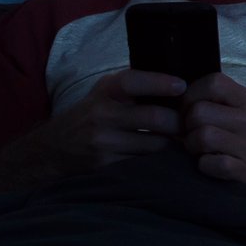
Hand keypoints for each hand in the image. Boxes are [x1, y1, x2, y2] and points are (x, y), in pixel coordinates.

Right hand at [34, 69, 187, 169]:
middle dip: (178, 121)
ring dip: (172, 142)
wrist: (53, 149)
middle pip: (153, 117)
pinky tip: (167, 155)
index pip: (134, 81)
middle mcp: (102, 114)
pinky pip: (143, 161)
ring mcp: (103, 141)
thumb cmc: (89, 115)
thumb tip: (174, 81)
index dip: (160, 82)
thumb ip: (132, 86)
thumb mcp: (103, 93)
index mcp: (105, 91)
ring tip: (184, 138)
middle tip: (192, 121)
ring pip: (153, 143)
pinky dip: (159, 158)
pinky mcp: (106, 164)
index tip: (182, 86)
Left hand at [179, 74, 245, 199]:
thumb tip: (176, 101)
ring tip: (198, 150)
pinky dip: (204, 165)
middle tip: (191, 134)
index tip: (188, 109)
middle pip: (199, 112)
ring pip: (202, 136)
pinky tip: (210, 164)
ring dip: (191, 146)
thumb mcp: (244, 111)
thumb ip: (216, 102)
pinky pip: (211, 164)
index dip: (191, 94)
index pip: (213, 82)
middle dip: (186, 126)